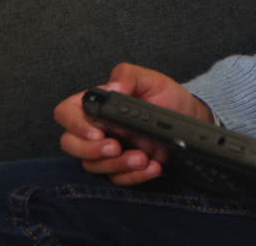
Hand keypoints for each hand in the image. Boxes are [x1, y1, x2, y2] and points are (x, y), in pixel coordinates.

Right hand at [53, 62, 213, 185]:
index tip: (97, 131)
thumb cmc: (165, 96)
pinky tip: (153, 166)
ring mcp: (107, 151)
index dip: (74, 124)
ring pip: (93, 166)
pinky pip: (118, 179)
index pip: (67, 113)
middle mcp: (96, 129)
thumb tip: (113, 87)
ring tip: (143, 156)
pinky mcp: (122, 168)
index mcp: (96, 105)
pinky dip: (135, 176)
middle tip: (116, 147)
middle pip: (71, 145)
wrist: (189, 117)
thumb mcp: (150, 79)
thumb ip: (128, 76)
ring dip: (117, 164)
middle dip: (91, 150)